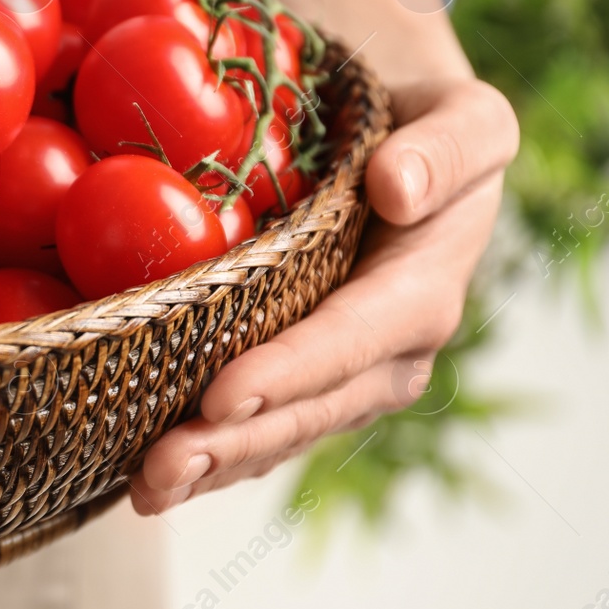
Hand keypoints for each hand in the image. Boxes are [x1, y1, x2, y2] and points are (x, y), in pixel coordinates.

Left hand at [127, 0, 518, 514]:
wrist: (403, 153)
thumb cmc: (423, 127)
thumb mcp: (464, 118)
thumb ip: (446, 148)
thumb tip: (396, 187)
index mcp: (421, 289)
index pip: (352, 339)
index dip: (289, 371)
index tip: (222, 396)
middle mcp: (388, 352)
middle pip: (307, 410)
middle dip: (234, 444)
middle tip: (157, 468)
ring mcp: (345, 378)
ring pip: (278, 435)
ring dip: (212, 468)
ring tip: (143, 491)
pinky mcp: (303, 382)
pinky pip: (259, 428)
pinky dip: (210, 455)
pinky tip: (149, 482)